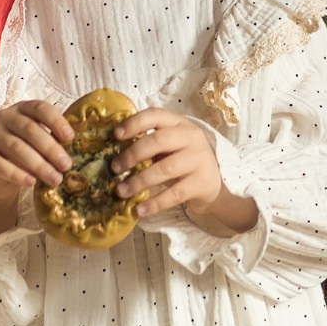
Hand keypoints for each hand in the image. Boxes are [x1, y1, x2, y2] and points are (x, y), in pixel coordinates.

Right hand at [0, 100, 73, 200]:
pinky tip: (31, 183)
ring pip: (16, 148)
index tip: (70, 138)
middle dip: (50, 148)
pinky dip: (17, 174)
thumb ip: (52, 141)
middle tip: (66, 166)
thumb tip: (78, 150)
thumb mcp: (38, 144)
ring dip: (39, 165)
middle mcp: (4, 118)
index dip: (56, 121)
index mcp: (22, 109)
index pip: (39, 108)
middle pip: (29, 129)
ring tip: (55, 179)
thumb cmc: (24, 155)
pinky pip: (0, 164)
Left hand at [111, 107, 233, 220]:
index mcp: (178, 123)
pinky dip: (154, 203)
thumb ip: (148, 143)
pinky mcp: (201, 183)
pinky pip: (174, 194)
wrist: (212, 184)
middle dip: (132, 155)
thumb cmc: (181, 160)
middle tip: (114, 168)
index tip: (115, 135)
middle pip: (158, 141)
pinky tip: (139, 210)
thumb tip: (114, 153)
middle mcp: (191, 137)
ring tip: (120, 191)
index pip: (155, 115)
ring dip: (139, 181)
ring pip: (164, 169)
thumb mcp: (169, 145)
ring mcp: (199, 160)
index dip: (134, 123)